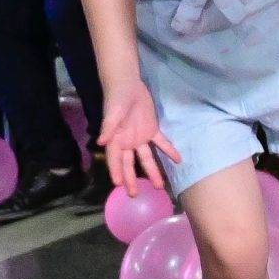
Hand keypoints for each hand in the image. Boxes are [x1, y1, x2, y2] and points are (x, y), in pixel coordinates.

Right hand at [96, 83, 179, 197]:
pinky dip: (169, 150)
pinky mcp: (151, 130)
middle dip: (132, 179)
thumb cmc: (116, 99)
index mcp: (115, 140)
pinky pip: (161, 143)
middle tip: (135, 194)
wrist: (128, 84)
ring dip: (153, 171)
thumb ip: (108, 128)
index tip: (119, 185)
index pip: (115, 160)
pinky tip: (177, 160)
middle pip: (129, 164)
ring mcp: (139, 138)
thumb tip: (101, 143)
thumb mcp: (112, 113)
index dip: (116, 172)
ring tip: (159, 186)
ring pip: (146, 158)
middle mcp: (127, 143)